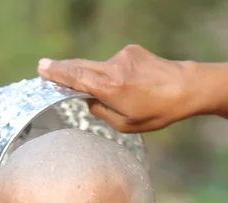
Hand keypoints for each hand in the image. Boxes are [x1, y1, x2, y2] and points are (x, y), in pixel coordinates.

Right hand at [38, 45, 195, 132]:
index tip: (42, 69)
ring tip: (121, 96)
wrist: (185, 88)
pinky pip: (115, 65)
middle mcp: (113, 68)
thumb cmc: (157, 112)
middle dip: (62, 68)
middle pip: (80, 66)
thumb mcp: (127, 125)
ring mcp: (123, 56)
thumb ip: (102, 113)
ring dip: (100, 78)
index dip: (58, 74)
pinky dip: (116, 74)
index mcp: (110, 89)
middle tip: (44, 67)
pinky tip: (132, 86)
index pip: (77, 78)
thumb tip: (89, 102)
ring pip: (100, 67)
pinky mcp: (131, 51)